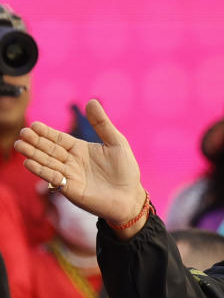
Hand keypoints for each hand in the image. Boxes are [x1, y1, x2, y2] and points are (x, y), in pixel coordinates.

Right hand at [14, 100, 146, 236]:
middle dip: (35, 142)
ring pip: (48, 163)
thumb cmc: (126, 170)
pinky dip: (42, 171)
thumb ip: (102, 124)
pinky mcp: (70, 190)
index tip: (34, 125)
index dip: (46, 132)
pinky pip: (53, 179)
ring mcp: (69, 176)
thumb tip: (91, 101)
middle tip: (22, 134)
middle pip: (49, 149)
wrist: (130, 196)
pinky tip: (30, 164)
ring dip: (33, 155)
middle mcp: (71, 161)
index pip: (58, 138)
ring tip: (20, 146)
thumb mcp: (116, 143)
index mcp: (80, 149)